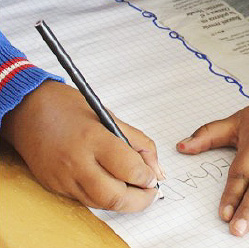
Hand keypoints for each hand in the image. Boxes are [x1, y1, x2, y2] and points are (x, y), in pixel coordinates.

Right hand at [0, 80, 164, 211]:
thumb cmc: (71, 109)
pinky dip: (104, 197)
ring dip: (122, 201)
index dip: (147, 177)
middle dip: (139, 200)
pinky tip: (111, 185)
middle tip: (149, 190)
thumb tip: (156, 170)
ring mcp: (63, 178)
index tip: (153, 176)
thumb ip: (138, 143)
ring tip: (133, 188)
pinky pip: (86, 200)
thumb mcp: (111, 117)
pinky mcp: (55, 186)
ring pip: (100, 204)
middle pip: (114, 196)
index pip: (128, 169)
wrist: (29, 110)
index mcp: (94, 139)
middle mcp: (77, 162)